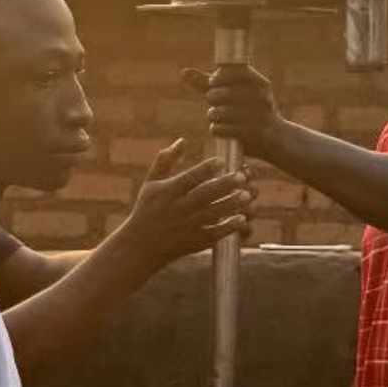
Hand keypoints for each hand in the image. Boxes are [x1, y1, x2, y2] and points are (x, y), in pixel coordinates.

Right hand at [107, 140, 252, 268]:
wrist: (139, 246)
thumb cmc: (146, 209)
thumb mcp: (151, 183)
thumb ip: (165, 161)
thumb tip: (182, 140)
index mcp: (167, 192)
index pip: (188, 178)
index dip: (204, 169)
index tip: (221, 161)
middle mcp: (177, 209)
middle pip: (203, 195)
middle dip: (223, 186)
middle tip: (241, 177)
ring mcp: (186, 226)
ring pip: (211, 214)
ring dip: (230, 205)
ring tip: (247, 196)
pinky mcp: (193, 242)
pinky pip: (213, 235)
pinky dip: (227, 228)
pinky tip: (242, 220)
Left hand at [184, 64, 293, 159]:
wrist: (277, 138)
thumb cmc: (252, 111)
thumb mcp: (237, 92)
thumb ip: (210, 83)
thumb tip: (184, 72)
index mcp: (260, 82)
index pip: (231, 72)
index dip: (217, 78)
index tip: (216, 83)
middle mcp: (260, 97)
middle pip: (217, 93)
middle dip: (212, 98)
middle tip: (217, 103)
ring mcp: (256, 116)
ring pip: (216, 112)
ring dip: (213, 116)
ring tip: (219, 117)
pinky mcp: (249, 135)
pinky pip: (218, 129)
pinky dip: (216, 130)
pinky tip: (222, 130)